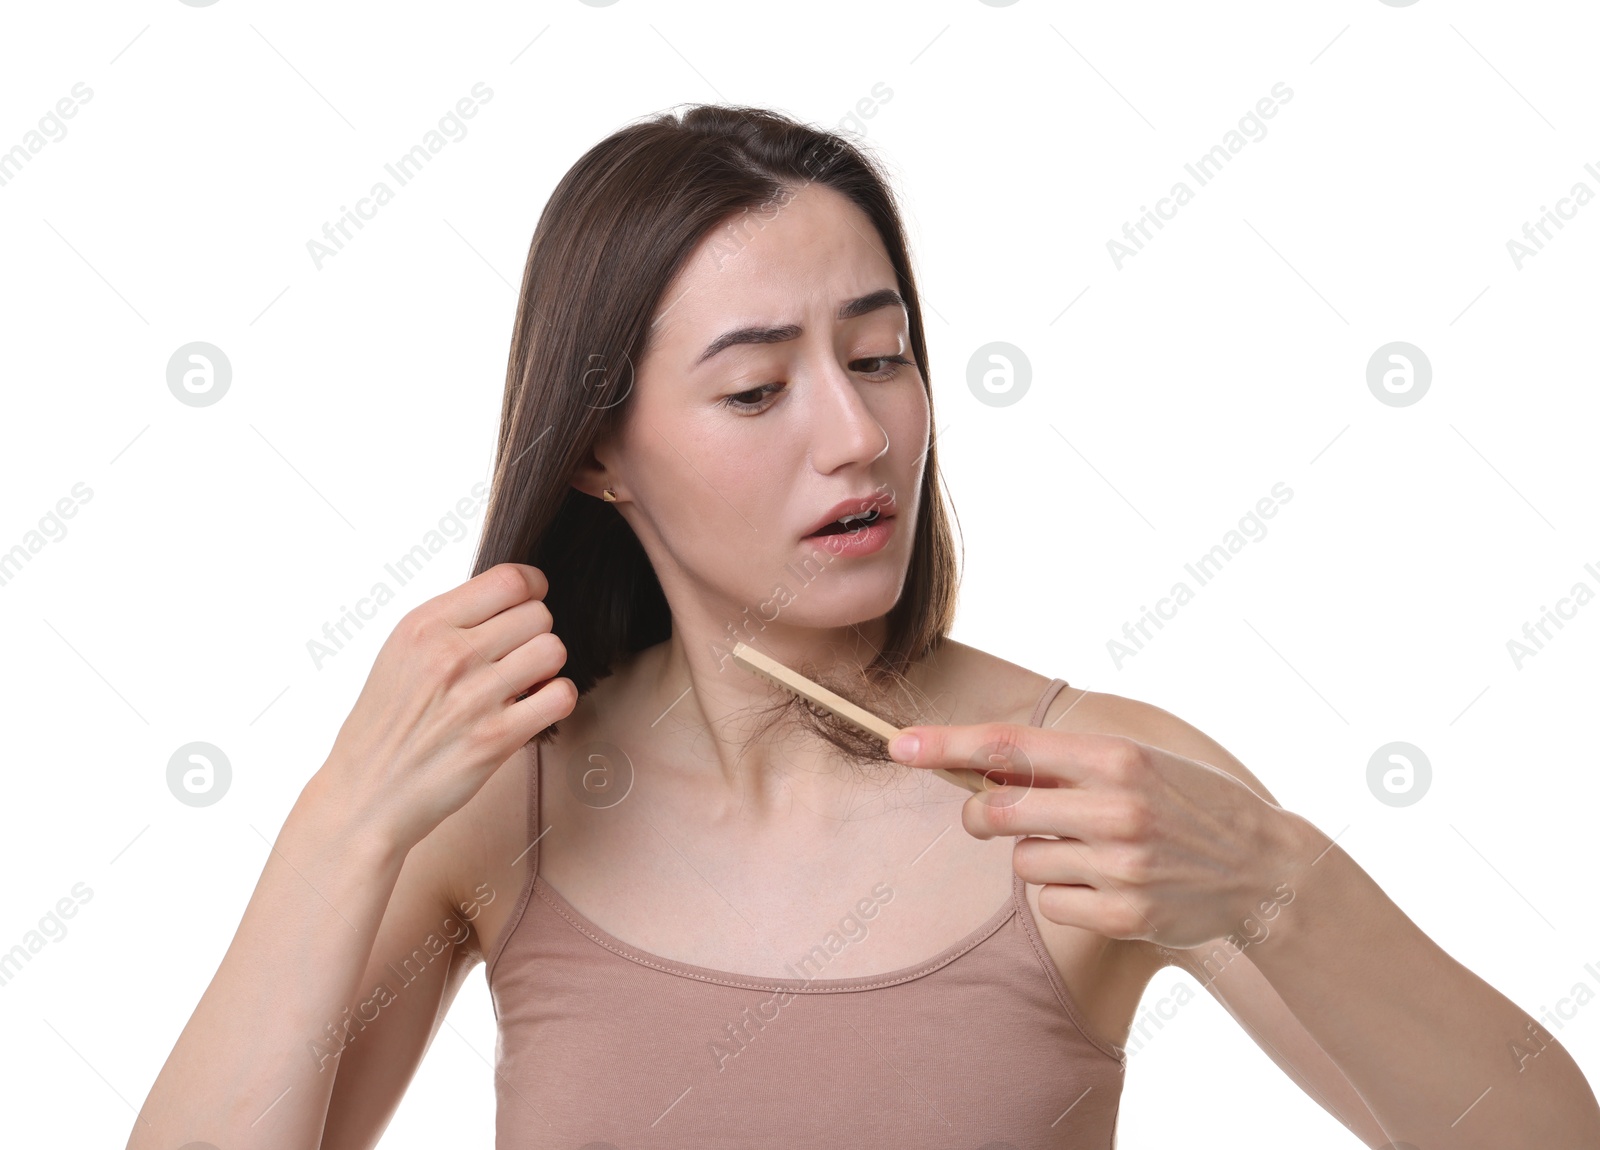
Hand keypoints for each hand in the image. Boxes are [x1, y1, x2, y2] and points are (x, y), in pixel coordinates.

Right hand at [316, 562, 576, 852]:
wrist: (366, 794)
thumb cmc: (387, 723)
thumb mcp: (402, 652)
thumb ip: (453, 620)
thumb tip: (514, 594)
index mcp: (424, 625)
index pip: (510, 579)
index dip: (533, 588)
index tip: (528, 605)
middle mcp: (449, 655)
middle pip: (539, 614)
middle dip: (536, 634)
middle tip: (517, 657)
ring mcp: (474, 697)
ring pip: (554, 650)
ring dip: (548, 667)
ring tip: (525, 682)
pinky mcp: (495, 739)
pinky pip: (560, 696)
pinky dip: (557, 699)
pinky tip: (534, 708)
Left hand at [887, 724, 1304, 949]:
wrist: (1263, 865)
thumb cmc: (1186, 801)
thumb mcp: (1135, 760)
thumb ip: (1063, 763)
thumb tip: (980, 768)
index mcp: (1114, 757)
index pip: (1008, 746)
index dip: (945, 745)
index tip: (898, 744)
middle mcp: (1116, 808)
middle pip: (996, 811)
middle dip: (980, 814)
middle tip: (992, 813)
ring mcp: (1121, 866)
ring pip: (1022, 863)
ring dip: (1037, 855)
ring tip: (1087, 848)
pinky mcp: (1125, 916)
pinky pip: (1050, 903)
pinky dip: (1063, 894)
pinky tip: (1104, 883)